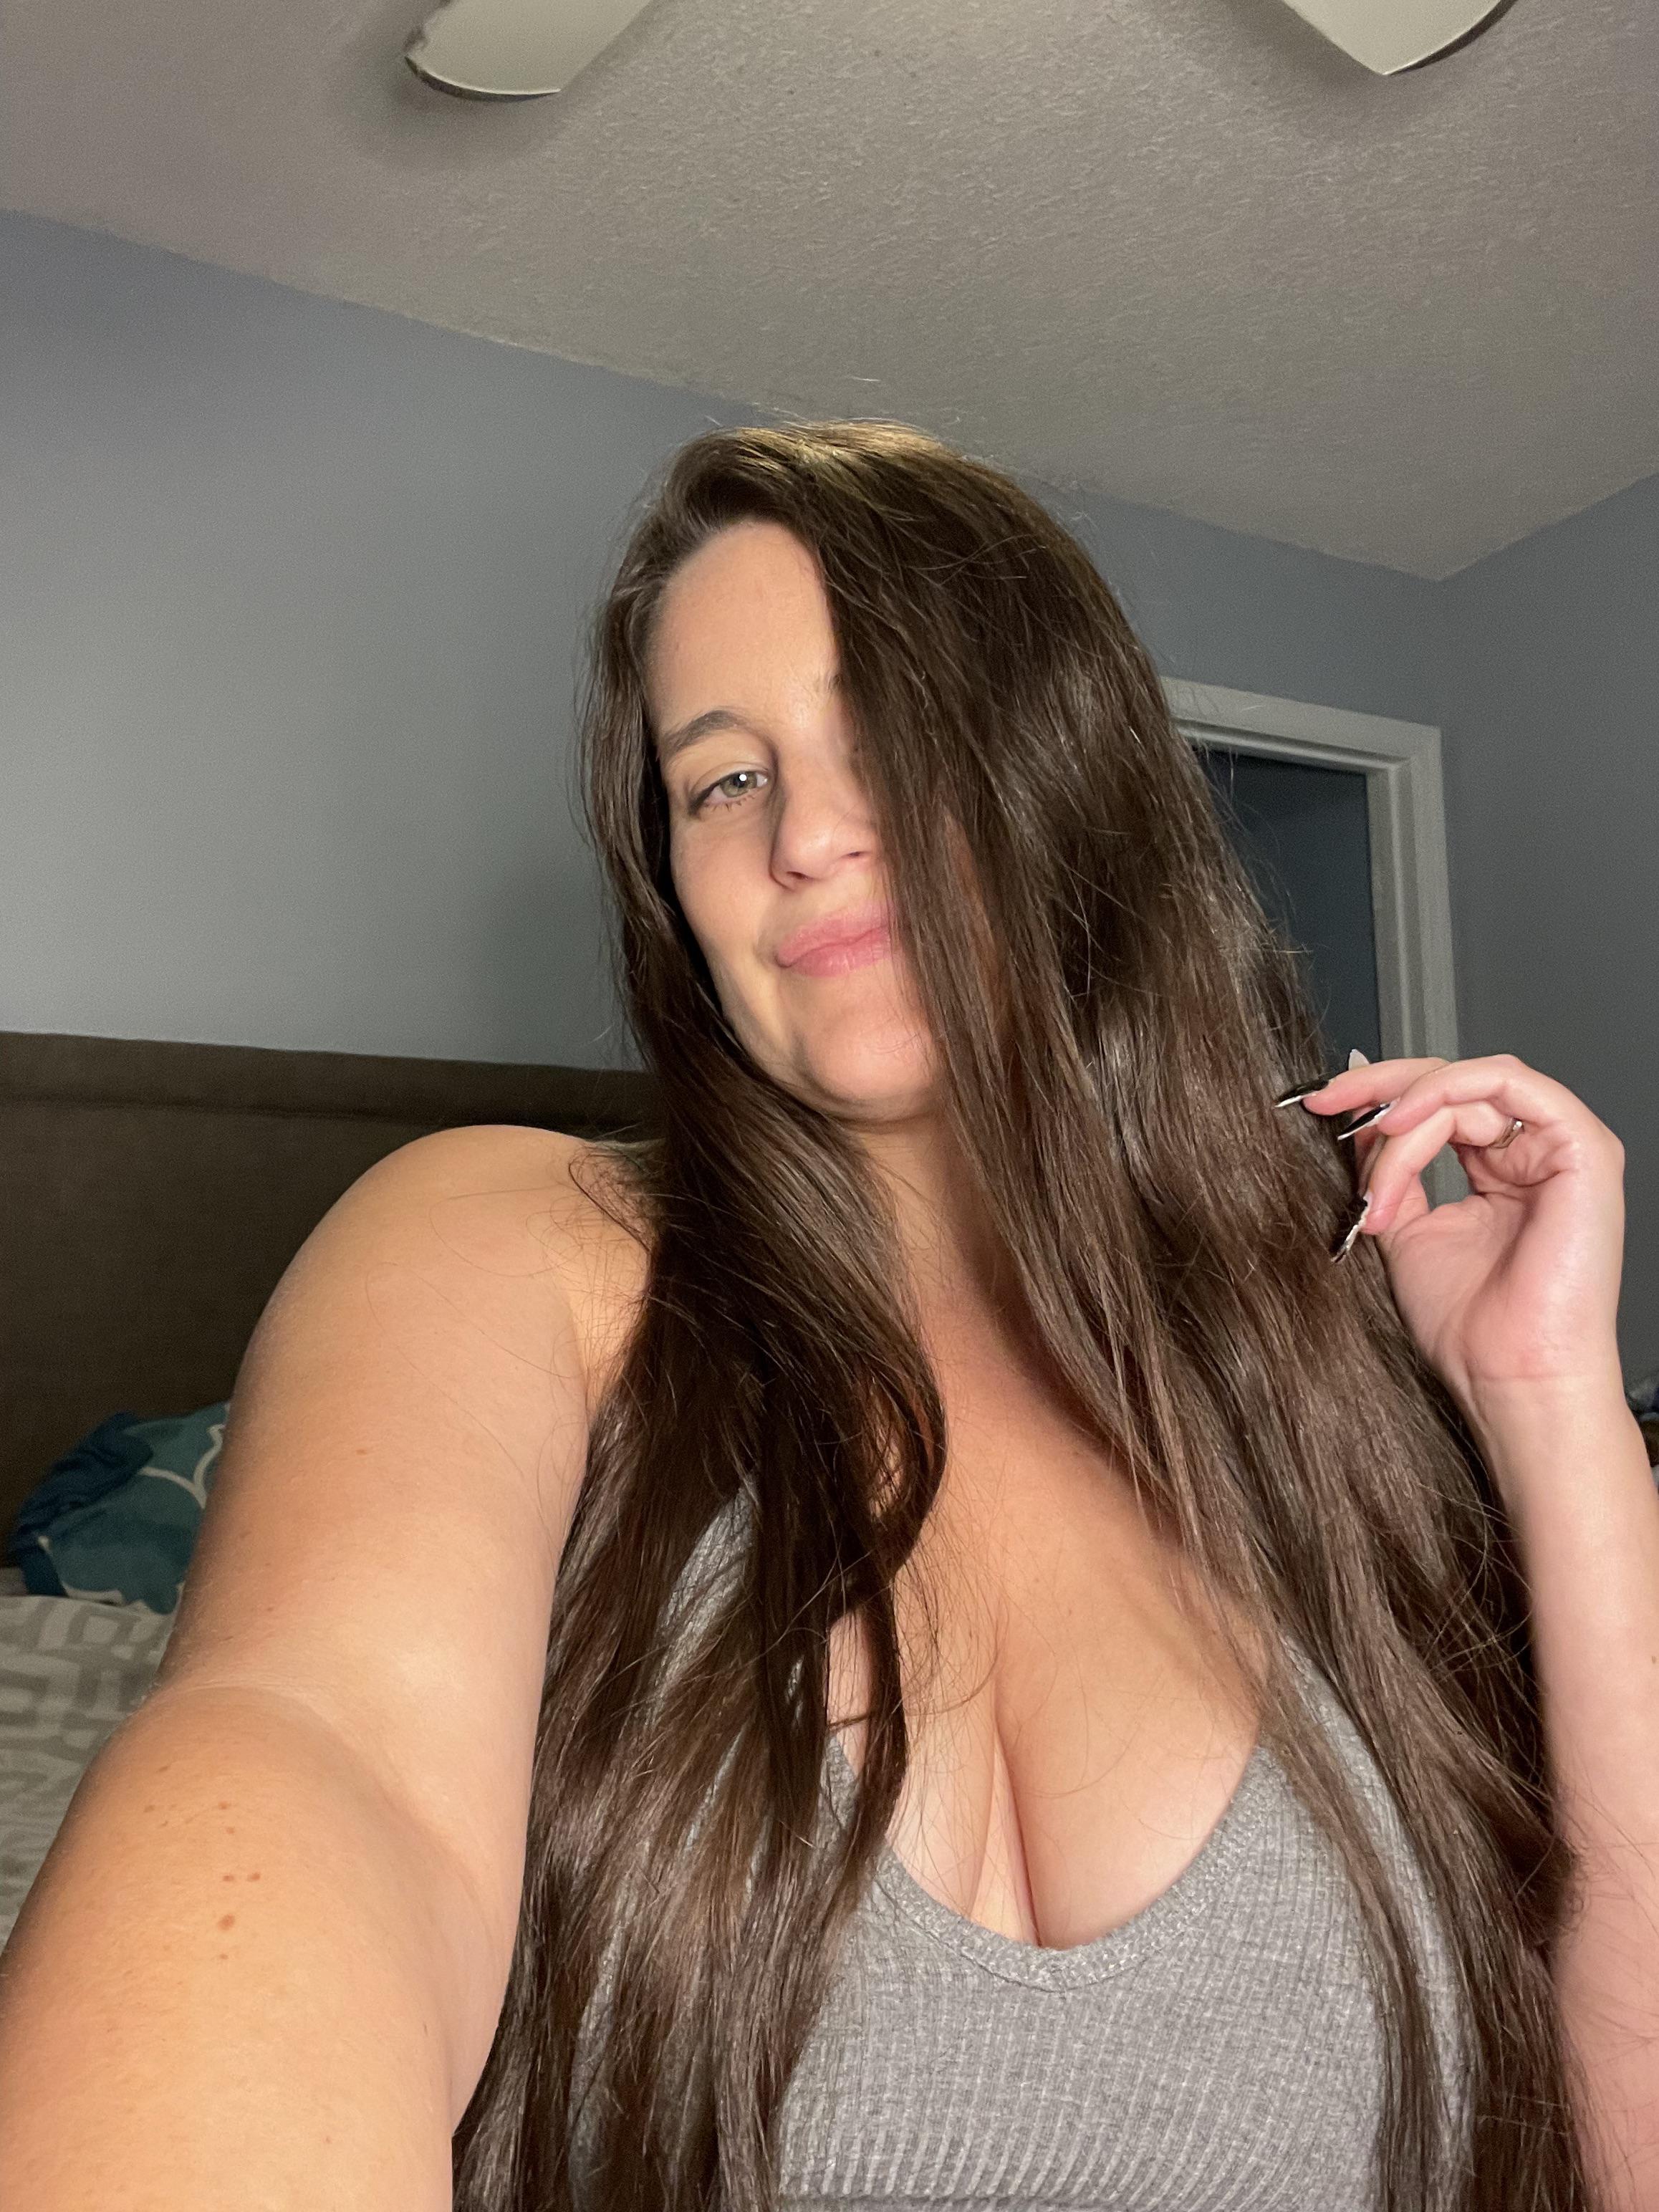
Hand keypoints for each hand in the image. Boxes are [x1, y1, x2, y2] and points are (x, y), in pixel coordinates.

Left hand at [1297, 1053, 1626, 1420]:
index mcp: (1499, 1171)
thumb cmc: (1468, 1328)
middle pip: (1453, 1082)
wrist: (1506, 1377)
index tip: (1319, 1104)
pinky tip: (1404, 1124)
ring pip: (1469, 1084)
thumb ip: (1387, 1170)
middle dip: (1380, 1087)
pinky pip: (1509, 1083)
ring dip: (1405, 1112)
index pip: (1438, 1105)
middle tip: (1328, 1099)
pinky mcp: (1582, 1147)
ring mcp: (1562, 1147)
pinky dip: (1446, 1092)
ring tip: (1375, 1167)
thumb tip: (1357, 1118)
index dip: (1376, 1098)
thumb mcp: (1403, 1229)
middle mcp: (1533, 1153)